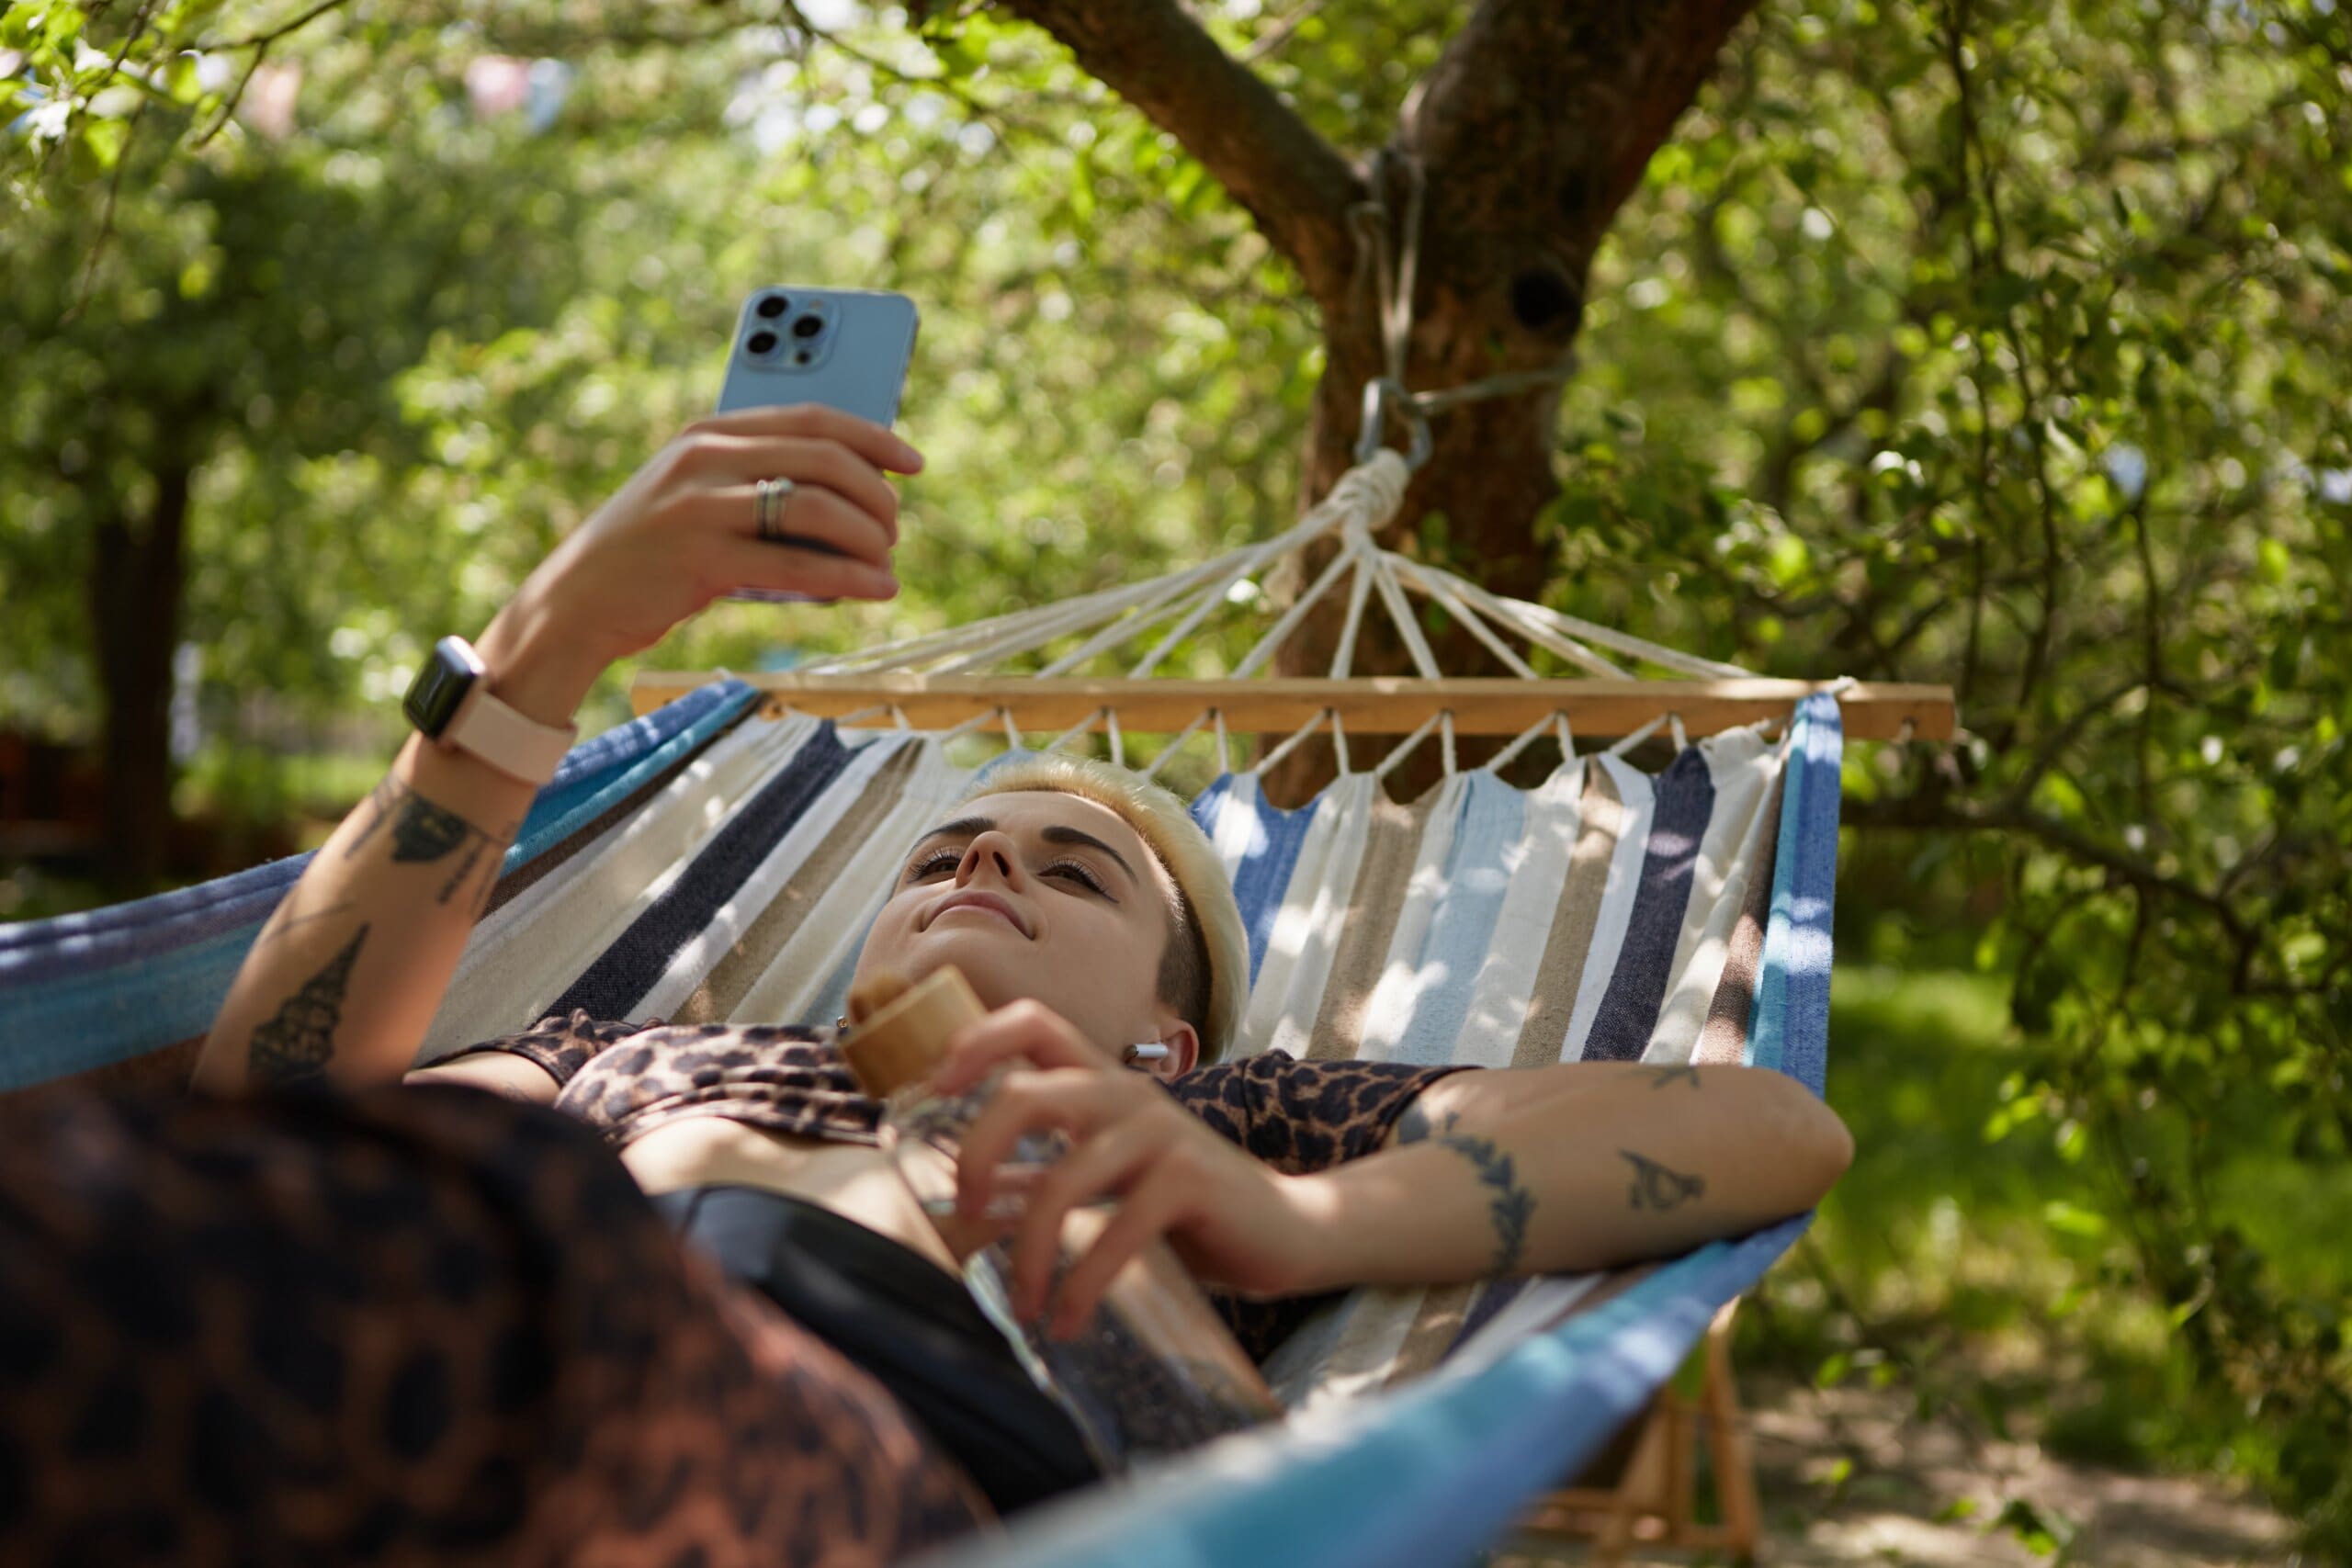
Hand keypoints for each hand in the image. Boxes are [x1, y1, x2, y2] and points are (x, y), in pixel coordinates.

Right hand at [476, 404, 923, 722]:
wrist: (574, 602)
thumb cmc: (650, 553)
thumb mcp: (695, 496)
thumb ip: (756, 482)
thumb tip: (850, 496)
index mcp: (709, 431)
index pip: (811, 417)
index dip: (873, 437)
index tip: (913, 463)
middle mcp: (705, 456)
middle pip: (824, 458)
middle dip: (876, 494)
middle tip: (896, 528)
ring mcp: (700, 505)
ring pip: (817, 506)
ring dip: (868, 537)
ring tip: (887, 564)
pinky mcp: (700, 558)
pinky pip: (797, 562)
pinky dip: (848, 577)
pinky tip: (876, 589)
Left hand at [933, 1000, 1320, 1337]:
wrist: (1286, 1231)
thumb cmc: (1184, 1209)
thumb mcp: (1104, 1187)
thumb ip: (1038, 1183)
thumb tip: (957, 1208)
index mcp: (1101, 1082)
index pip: (1033, 1022)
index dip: (975, 1040)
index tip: (934, 1089)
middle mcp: (1127, 1093)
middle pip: (1026, 1090)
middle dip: (977, 1153)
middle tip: (963, 1211)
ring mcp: (1161, 1131)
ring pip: (1063, 1178)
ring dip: (1028, 1252)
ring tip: (1024, 1305)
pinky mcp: (1191, 1177)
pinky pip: (1116, 1230)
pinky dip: (1082, 1285)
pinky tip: (1069, 1323)